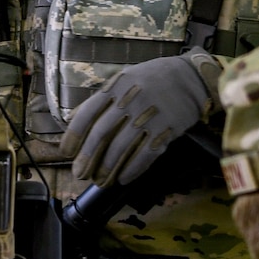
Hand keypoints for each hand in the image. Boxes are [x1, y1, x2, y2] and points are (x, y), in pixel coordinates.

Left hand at [63, 51, 218, 186]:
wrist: (192, 77)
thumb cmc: (155, 78)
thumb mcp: (126, 78)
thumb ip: (103, 97)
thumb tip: (75, 117)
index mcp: (118, 86)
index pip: (88, 113)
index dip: (74, 135)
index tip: (66, 152)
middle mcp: (131, 101)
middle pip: (102, 133)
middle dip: (87, 157)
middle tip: (79, 174)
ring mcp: (149, 116)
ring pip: (122, 147)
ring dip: (108, 167)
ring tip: (100, 180)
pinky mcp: (167, 130)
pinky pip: (146, 154)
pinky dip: (133, 169)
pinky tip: (124, 179)